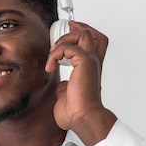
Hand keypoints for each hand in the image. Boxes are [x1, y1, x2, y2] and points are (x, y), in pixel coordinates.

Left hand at [45, 21, 116, 145]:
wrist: (83, 118)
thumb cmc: (77, 112)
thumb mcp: (67, 95)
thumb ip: (66, 86)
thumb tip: (61, 84)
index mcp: (91, 70)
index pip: (95, 44)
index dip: (84, 33)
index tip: (72, 29)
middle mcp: (93, 64)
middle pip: (93, 34)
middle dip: (77, 28)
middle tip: (64, 31)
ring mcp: (90, 62)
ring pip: (83, 34)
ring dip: (64, 40)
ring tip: (53, 53)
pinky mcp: (84, 62)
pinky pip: (68, 47)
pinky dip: (55, 53)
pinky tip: (50, 65)